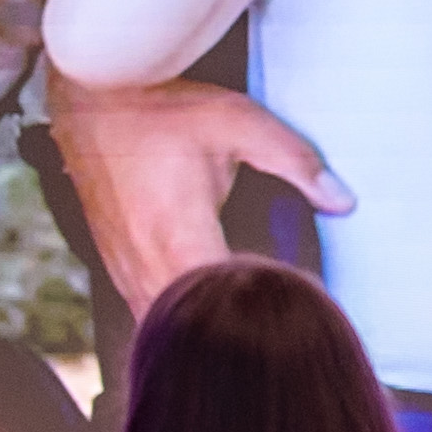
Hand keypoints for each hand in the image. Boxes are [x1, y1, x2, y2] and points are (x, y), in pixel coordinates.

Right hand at [47, 77, 350, 303]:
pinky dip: (172, 318)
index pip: (225, 308)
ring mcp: (124, 266)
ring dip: (198, 331)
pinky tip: (197, 310)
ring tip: (238, 327)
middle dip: (232, 334)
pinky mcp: (114, 261)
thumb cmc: (160, 108)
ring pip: (162, 327)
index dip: (259, 317)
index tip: (291, 312)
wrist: (90, 97)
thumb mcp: (237, 120)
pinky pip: (143, 309)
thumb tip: (341, 199)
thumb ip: (294, 159)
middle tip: (273, 330)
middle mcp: (146, 262)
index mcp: (180, 237)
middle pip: (192, 332)